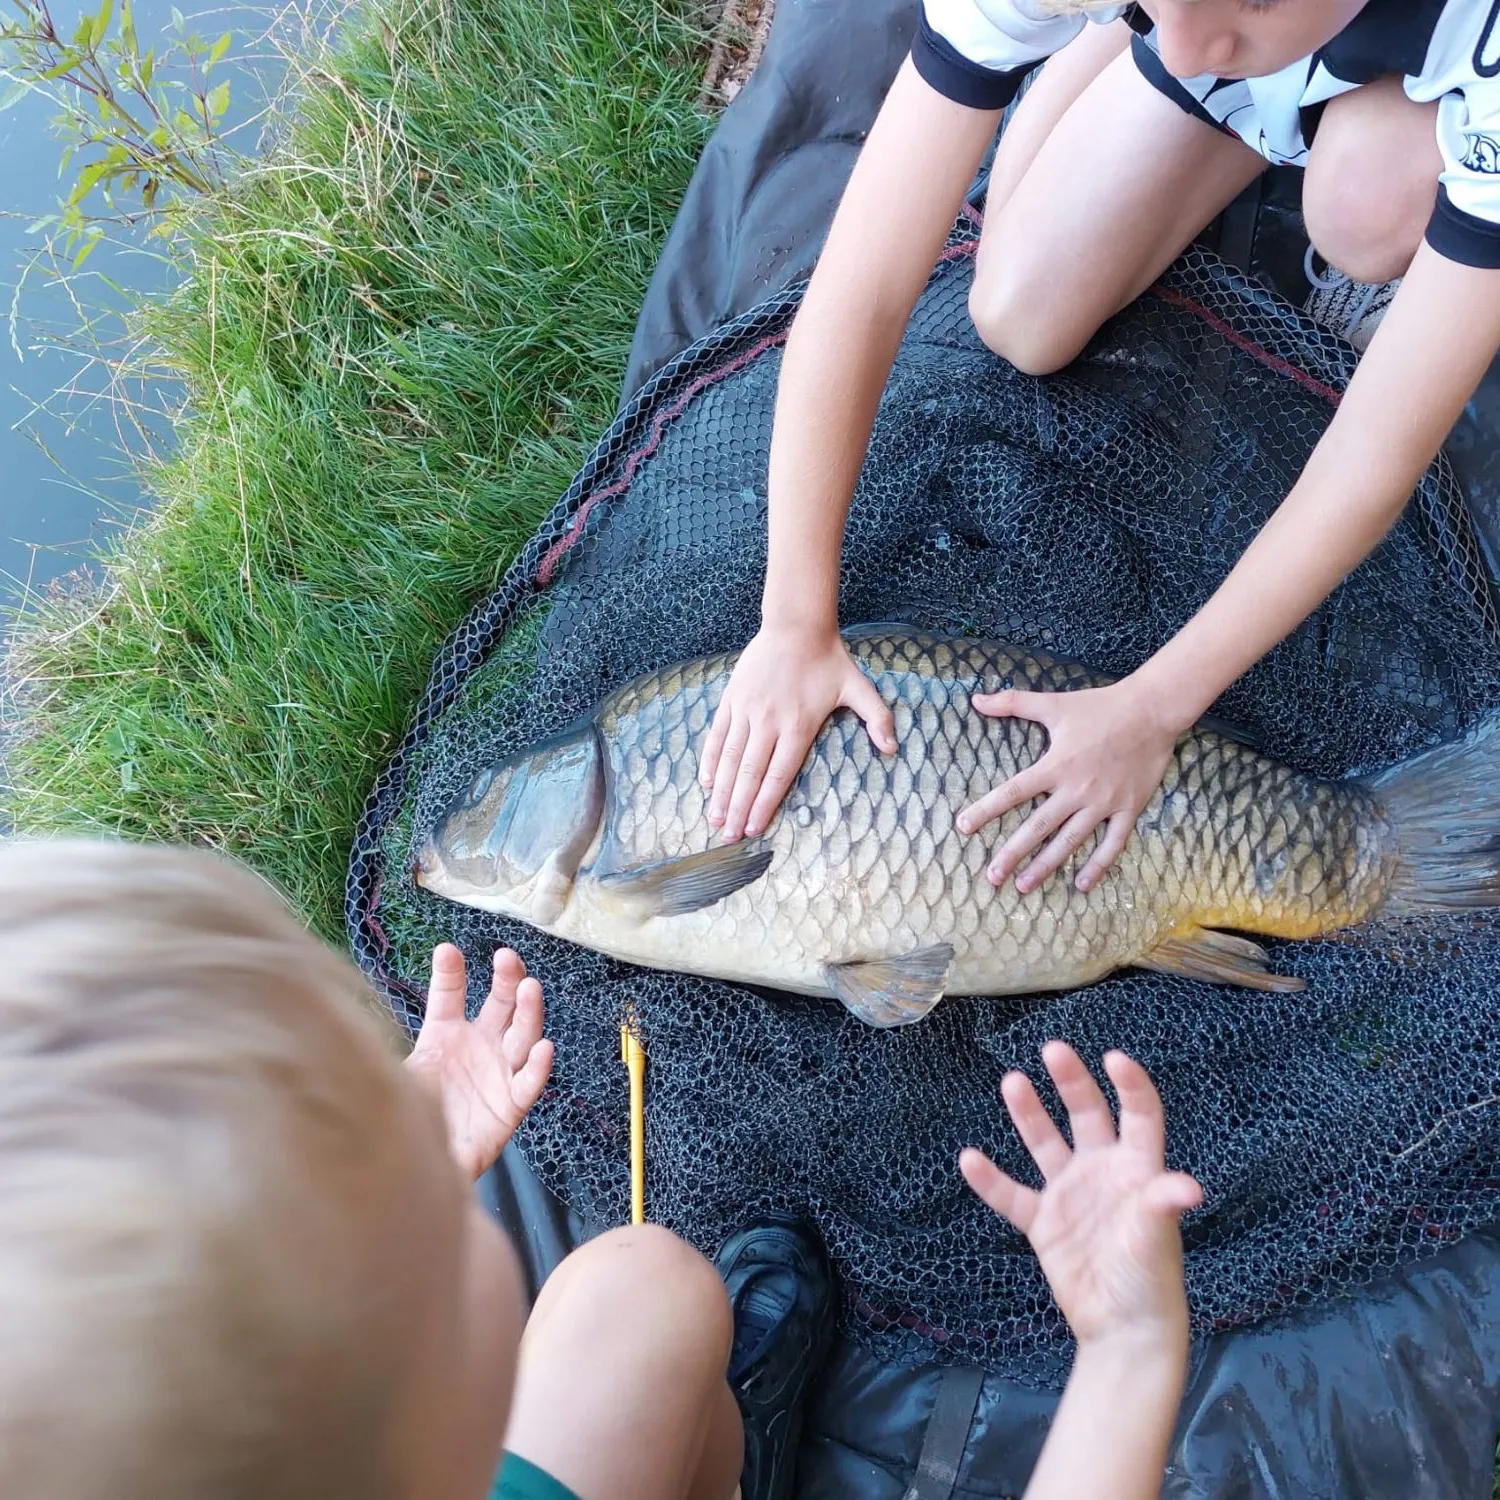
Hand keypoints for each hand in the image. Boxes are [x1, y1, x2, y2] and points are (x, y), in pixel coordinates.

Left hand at [405, 943, 554, 1181]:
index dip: (450, 974)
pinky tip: (543, 1049)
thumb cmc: (405, 1118)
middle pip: (498, 1006)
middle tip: (507, 958)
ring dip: (528, 1012)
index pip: (450, 996)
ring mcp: (498, 1072)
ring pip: (521, 1035)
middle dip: (506, 980)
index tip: (447, 950)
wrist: (418, 1171)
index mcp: (445, 1035)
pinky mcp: (511, 1104)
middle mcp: (477, 1046)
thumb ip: (384, 1049)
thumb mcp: (393, 1078)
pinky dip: (538, 1067)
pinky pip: (528, 1082)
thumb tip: (348, 1020)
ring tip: (530, 989)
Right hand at [699, 625, 895, 842]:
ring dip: (721, 791)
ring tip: (714, 818)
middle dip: (738, 808)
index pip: (778, 774)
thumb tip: (892, 748)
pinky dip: (710, 760)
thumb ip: (878, 718)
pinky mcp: (732, 699)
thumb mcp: (860, 687)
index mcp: (799, 725)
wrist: (796, 625)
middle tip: (729, 836)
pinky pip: (717, 735)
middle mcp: (769, 721)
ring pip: (730, 758)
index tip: (755, 828)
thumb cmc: (829, 659)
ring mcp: (747, 710)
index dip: (765, 803)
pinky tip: (706, 783)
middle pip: (750, 773)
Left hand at [957, 679, 1178, 892]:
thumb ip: (1013, 702)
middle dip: (1013, 854)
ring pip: (1069, 841)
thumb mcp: (1053, 703)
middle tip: (992, 877)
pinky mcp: (1128, 809)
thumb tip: (976, 698)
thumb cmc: (1100, 706)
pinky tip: (1081, 885)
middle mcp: (1076, 789)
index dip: (986, 810)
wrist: (1152, 710)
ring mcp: (1103, 803)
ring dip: (1046, 866)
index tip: (963, 827)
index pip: (1012, 792)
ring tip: (1024, 886)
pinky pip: (1113, 844)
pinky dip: (1098, 866)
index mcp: (1055, 765)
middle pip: (1037, 827)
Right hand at [961, 1043, 1200, 1350]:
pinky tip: (970, 1159)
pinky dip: (991, 1180)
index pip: (1139, 1116)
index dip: (1130, 1086)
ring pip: (1045, 1144)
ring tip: (1012, 1081)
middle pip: (1087, 1115)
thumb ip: (1161, 1205)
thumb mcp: (1156, 1237)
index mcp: (1138, 1169)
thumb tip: (1189, 1187)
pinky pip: (1012, 1195)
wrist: (1122, 1330)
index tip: (1114, 1058)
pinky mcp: (1044, 1223)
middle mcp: (1103, 1173)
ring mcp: (1071, 1196)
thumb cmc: (1150, 1281)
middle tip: (1054, 1049)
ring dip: (1029, 1114)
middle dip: (1071, 1082)